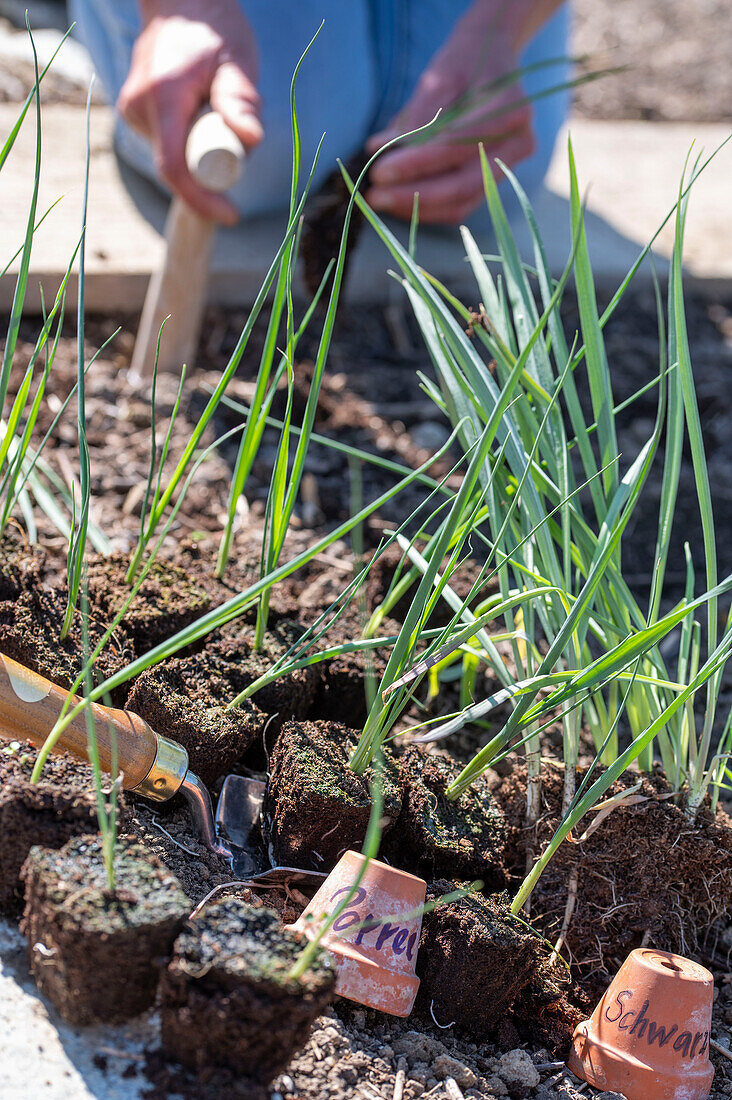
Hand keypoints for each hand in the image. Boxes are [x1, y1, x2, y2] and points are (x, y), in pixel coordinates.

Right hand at [118, 0, 261, 223]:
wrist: (180, 4)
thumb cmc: (214, 30)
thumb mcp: (235, 61)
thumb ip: (240, 100)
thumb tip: (250, 139)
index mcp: (162, 97)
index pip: (174, 167)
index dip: (201, 199)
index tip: (231, 215)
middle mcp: (138, 107)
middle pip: (178, 166)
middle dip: (213, 168)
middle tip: (240, 138)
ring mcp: (133, 112)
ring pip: (174, 156)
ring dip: (202, 151)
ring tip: (217, 108)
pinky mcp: (136, 114)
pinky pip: (169, 144)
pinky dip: (191, 140)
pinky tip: (201, 110)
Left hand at [365, 2, 536, 224]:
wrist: (492, 60)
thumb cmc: (464, 62)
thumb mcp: (439, 75)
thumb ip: (415, 115)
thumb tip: (379, 150)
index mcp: (511, 109)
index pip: (458, 146)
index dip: (416, 163)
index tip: (378, 170)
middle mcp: (518, 143)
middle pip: (463, 184)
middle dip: (413, 195)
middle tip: (373, 196)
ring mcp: (509, 166)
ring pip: (461, 202)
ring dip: (417, 208)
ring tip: (379, 200)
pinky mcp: (493, 181)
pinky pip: (460, 205)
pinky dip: (427, 209)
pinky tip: (397, 201)